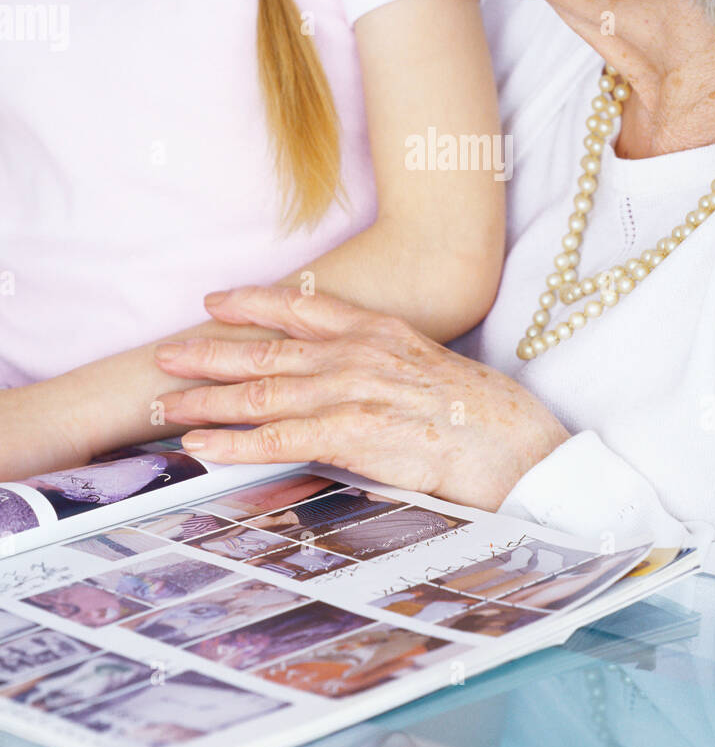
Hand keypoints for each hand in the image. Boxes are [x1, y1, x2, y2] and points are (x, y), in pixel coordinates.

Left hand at [153, 286, 568, 510]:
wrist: (519, 445)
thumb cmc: (487, 415)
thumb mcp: (433, 369)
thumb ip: (387, 365)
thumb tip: (354, 378)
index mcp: (381, 332)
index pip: (302, 308)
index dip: (252, 302)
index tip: (214, 301)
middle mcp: (358, 353)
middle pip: (267, 349)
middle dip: (209, 351)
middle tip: (166, 353)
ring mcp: (353, 391)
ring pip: (261, 392)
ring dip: (206, 398)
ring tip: (163, 403)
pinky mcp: (352, 434)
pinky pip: (278, 438)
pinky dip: (232, 442)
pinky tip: (199, 445)